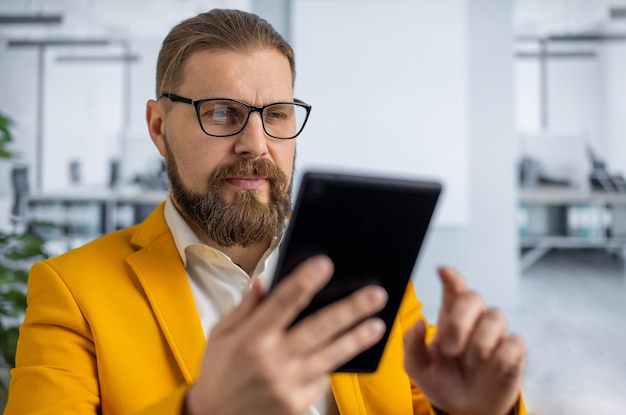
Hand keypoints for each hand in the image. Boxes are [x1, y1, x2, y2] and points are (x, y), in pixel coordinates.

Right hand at [186, 255, 387, 414]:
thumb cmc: (219, 374)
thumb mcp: (221, 335)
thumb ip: (245, 308)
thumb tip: (263, 281)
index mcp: (251, 338)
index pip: (283, 302)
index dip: (305, 281)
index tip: (325, 264)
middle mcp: (272, 361)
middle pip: (319, 328)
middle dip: (350, 309)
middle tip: (375, 294)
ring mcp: (288, 385)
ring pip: (331, 356)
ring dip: (356, 338)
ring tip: (377, 325)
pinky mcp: (298, 404)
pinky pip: (322, 379)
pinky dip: (332, 364)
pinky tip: (343, 352)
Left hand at [403, 267, 524, 414]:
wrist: (465, 409)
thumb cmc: (443, 381)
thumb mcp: (418, 368)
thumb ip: (413, 346)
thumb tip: (417, 324)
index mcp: (449, 318)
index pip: (453, 289)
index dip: (452, 278)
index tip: (443, 272)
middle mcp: (473, 320)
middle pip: (473, 297)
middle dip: (459, 321)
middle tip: (449, 348)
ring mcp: (495, 334)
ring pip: (495, 317)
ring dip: (478, 343)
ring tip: (469, 363)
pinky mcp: (513, 352)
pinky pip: (513, 343)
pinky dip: (499, 358)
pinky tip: (490, 369)